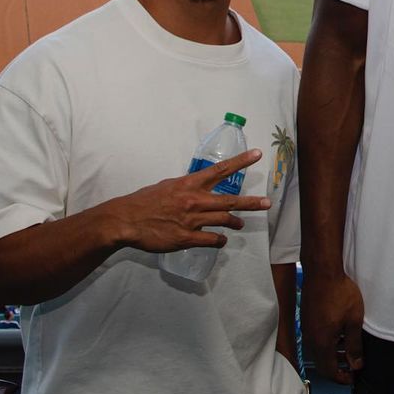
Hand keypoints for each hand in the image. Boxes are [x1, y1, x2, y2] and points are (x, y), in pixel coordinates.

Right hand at [103, 149, 269, 252]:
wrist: (125, 220)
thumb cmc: (145, 201)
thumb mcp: (167, 186)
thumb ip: (186, 187)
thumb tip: (197, 188)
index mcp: (190, 184)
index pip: (221, 170)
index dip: (241, 161)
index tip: (257, 154)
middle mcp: (194, 200)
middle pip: (230, 201)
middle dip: (251, 203)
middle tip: (267, 203)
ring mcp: (191, 220)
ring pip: (223, 221)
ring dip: (235, 223)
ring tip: (241, 224)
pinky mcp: (185, 238)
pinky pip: (211, 240)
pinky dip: (219, 240)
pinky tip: (222, 240)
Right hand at [301, 270, 364, 384]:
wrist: (322, 271)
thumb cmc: (340, 294)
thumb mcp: (354, 321)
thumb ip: (354, 346)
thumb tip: (356, 365)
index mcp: (321, 343)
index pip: (329, 371)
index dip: (341, 378)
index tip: (353, 378)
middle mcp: (311, 339)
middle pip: (322, 363)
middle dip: (338, 368)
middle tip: (353, 366)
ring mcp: (307, 328)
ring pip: (319, 350)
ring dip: (333, 354)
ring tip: (349, 350)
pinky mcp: (307, 319)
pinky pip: (316, 338)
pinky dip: (328, 342)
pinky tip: (340, 333)